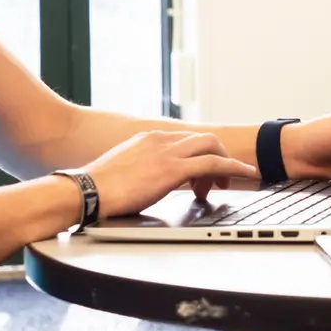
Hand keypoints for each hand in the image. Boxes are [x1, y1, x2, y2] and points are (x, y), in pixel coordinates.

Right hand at [85, 131, 256, 217]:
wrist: (86, 192)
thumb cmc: (99, 188)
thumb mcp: (124, 169)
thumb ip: (142, 168)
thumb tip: (149, 181)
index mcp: (149, 138)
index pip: (185, 140)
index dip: (198, 156)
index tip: (201, 175)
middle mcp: (161, 140)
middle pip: (203, 138)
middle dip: (217, 156)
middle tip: (219, 180)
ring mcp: (168, 152)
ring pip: (212, 146)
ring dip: (226, 164)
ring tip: (228, 184)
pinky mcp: (173, 169)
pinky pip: (213, 163)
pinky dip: (233, 168)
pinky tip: (244, 175)